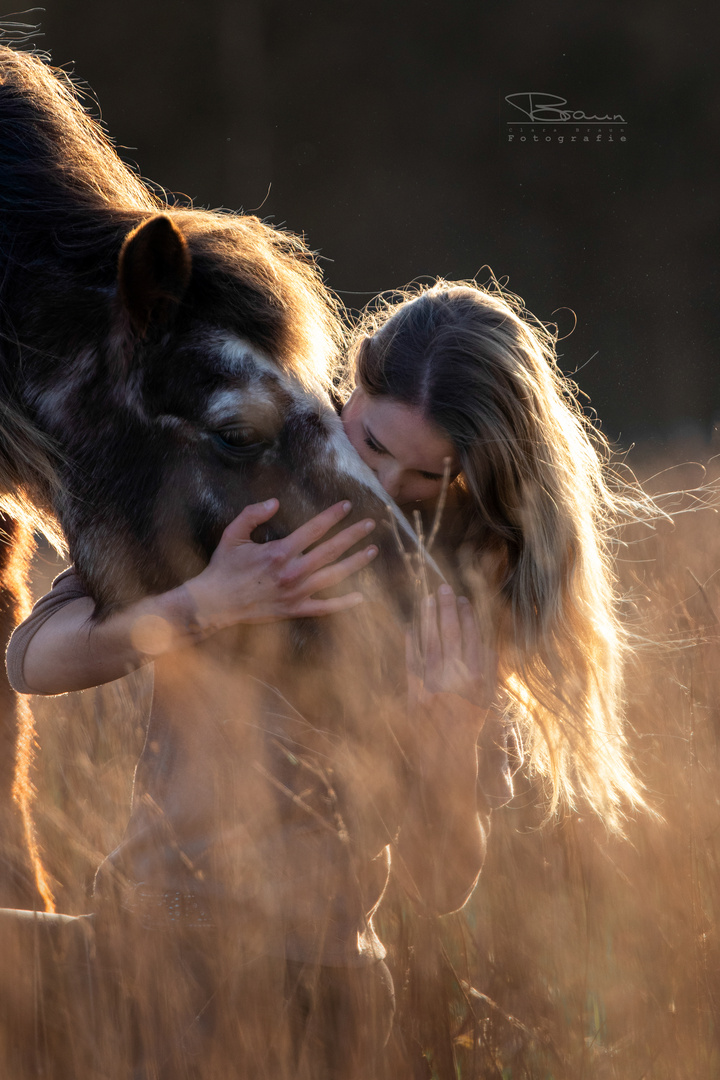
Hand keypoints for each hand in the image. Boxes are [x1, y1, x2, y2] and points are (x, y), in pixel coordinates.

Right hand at [183, 498, 376, 629]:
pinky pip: (324, 608)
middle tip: (371, 524)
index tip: (347, 505)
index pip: (314, 529)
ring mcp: (296, 593)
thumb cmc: (223, 567)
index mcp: (280, 552)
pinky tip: (360, 597)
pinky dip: (343, 603)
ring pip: (334, 576)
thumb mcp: (233, 534)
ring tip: (372, 551)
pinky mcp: (294, 610)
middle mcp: (293, 572)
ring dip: (355, 563)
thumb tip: (275, 502)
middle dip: (353, 535)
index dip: (333, 515)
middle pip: (331, 550)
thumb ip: (253, 514)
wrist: (214, 603)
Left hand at [407, 584, 496, 709]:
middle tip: (444, 587)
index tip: (464, 599)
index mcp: (477, 676)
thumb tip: (489, 636)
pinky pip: (411, 657)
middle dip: (448, 607)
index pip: (473, 636)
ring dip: (429, 616)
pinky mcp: (414, 688)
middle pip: (451, 632)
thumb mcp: (488, 695)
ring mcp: (433, 681)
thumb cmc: (470, 721)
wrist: (446, 749)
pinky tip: (411, 625)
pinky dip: (411, 640)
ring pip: (430, 639)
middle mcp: (455, 676)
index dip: (468, 615)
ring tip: (428, 598)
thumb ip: (490, 666)